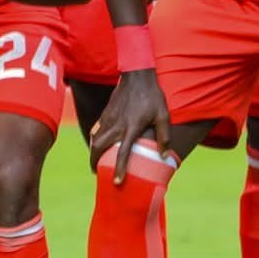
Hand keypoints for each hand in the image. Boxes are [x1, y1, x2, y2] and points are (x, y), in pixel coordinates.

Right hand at [87, 67, 171, 183]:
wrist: (137, 75)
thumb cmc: (153, 96)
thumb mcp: (163, 116)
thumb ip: (164, 136)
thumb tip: (165, 156)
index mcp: (131, 128)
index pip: (122, 153)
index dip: (119, 169)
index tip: (116, 182)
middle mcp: (117, 125)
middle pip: (99, 147)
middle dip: (95, 161)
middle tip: (97, 172)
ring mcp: (109, 118)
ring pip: (96, 138)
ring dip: (93, 151)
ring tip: (96, 161)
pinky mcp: (106, 112)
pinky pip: (97, 129)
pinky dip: (95, 139)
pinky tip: (98, 143)